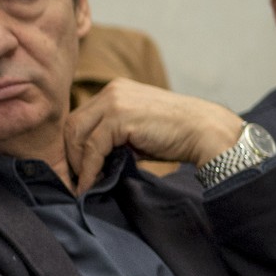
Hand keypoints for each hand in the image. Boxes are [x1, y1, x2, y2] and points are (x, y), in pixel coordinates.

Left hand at [60, 80, 244, 192]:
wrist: (204, 131)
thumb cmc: (175, 136)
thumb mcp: (137, 130)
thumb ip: (113, 137)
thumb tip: (91, 160)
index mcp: (115, 90)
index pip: (81, 118)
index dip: (74, 147)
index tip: (77, 171)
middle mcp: (112, 90)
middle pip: (73, 124)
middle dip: (71, 156)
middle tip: (76, 180)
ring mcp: (114, 101)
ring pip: (77, 135)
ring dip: (77, 164)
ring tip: (84, 185)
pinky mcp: (119, 117)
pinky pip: (92, 147)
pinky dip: (88, 169)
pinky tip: (90, 185)